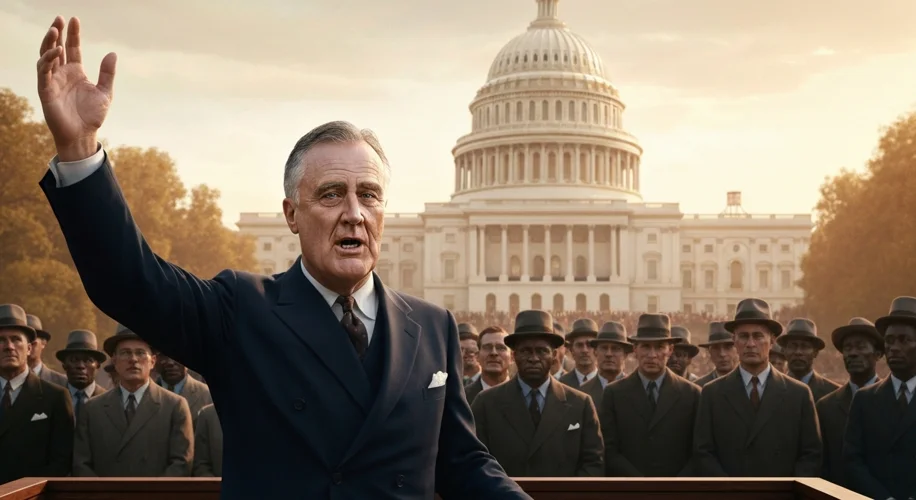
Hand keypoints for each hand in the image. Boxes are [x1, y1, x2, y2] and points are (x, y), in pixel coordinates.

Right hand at [36, 16, 116, 161]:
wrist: (83, 135)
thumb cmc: (92, 115)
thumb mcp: (105, 92)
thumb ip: (107, 73)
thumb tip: (112, 53)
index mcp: (76, 72)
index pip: (72, 48)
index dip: (73, 34)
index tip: (74, 19)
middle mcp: (62, 73)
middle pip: (56, 48)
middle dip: (56, 33)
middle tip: (59, 19)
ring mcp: (52, 81)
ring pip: (46, 56)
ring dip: (49, 43)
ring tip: (54, 30)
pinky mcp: (45, 90)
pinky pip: (44, 72)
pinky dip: (48, 60)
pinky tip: (56, 51)